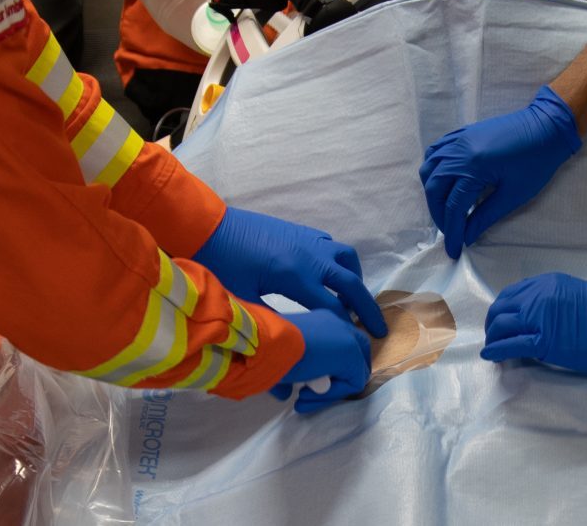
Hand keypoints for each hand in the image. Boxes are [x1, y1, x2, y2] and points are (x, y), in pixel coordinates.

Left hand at [194, 208, 385, 336]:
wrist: (206, 226)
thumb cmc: (219, 265)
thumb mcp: (242, 301)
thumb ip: (267, 325)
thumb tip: (278, 359)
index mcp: (295, 276)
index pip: (333, 309)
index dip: (346, 331)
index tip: (355, 349)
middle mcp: (309, 255)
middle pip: (350, 283)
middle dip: (367, 308)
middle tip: (380, 330)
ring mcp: (306, 240)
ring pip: (345, 258)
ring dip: (355, 279)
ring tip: (354, 300)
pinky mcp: (298, 231)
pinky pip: (330, 245)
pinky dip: (339, 262)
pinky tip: (330, 276)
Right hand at [269, 309, 372, 413]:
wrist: (265, 343)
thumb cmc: (265, 346)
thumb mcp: (280, 355)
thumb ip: (289, 369)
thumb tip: (285, 392)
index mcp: (320, 320)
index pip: (338, 347)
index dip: (328, 370)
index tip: (304, 386)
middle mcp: (337, 323)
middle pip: (355, 355)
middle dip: (339, 378)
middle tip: (312, 392)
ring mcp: (347, 338)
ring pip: (354, 372)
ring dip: (331, 390)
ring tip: (303, 398)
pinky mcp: (351, 355)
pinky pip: (353, 384)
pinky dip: (332, 395)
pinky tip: (306, 396)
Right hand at [420, 87, 581, 258]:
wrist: (546, 127)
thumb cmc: (535, 163)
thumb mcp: (513, 195)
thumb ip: (485, 216)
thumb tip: (466, 237)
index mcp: (473, 168)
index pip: (454, 206)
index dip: (452, 231)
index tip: (453, 251)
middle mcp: (459, 151)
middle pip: (434, 187)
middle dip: (438, 213)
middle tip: (450, 230)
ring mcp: (458, 139)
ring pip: (429, 167)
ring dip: (433, 191)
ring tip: (446, 208)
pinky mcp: (462, 133)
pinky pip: (436, 150)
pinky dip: (434, 168)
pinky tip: (444, 180)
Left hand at [482, 274, 586, 374]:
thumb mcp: (576, 297)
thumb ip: (552, 303)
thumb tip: (535, 319)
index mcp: (547, 283)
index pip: (511, 294)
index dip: (502, 310)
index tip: (500, 323)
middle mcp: (539, 295)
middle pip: (501, 308)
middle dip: (492, 324)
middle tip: (492, 338)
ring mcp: (540, 316)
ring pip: (501, 325)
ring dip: (492, 338)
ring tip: (492, 349)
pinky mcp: (544, 340)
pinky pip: (510, 345)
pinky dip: (496, 351)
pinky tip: (491, 357)